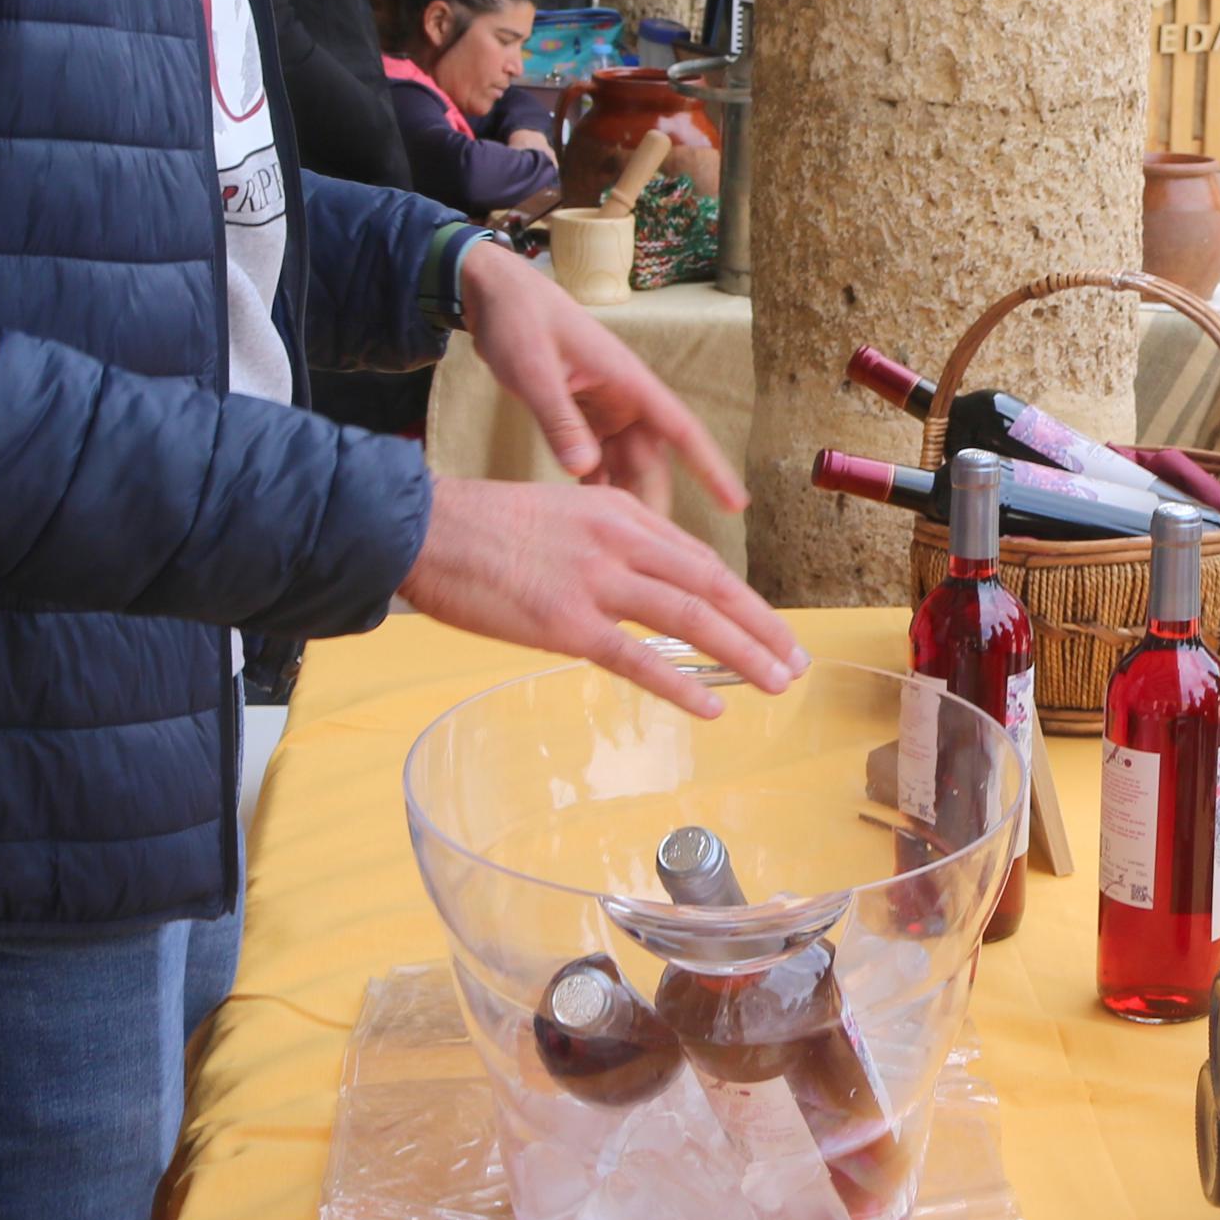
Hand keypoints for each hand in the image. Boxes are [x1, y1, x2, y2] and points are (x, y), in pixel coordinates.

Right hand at [399, 475, 805, 716]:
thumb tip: (639, 576)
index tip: (770, 625)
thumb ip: (607, 541)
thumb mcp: (562, 514)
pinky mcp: (565, 622)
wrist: (423, 527)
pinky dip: (680, 684)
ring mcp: (595, 581)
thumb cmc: (481, 526)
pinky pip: (636, 657)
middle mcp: (620, 541)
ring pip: (690, 619)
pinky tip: (711, 707)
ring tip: (776, 682)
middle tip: (796, 659)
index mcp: (620, 512)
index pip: (698, 560)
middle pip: (711, 586)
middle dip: (761, 625)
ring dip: (743, 653)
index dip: (742, 597)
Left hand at [459, 239, 746, 518]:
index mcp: (627, 381)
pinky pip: (599, 459)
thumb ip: (558, 420)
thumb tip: (583, 470)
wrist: (495, 295)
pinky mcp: (584, 416)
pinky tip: (588, 518)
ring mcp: (605, 409)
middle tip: (650, 550)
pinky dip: (596, 486)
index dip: (711, 468)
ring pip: (627, 465)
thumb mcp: (533, 371)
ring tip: (620, 545)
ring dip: (625, 498)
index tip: (737, 504)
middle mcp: (625, 398)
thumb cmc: (518, 321)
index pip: (682, 430)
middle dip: (654, 501)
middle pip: (652, 460)